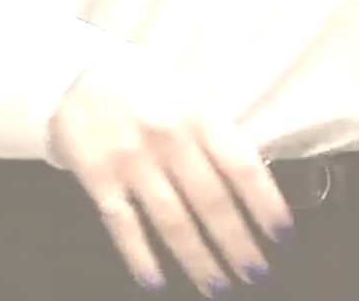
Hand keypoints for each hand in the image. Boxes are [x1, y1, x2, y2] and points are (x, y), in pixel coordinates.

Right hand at [49, 48, 293, 293]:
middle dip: (237, 244)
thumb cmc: (146, 90)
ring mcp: (133, 163)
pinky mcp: (99, 180)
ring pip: (173, 221)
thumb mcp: (191, 98)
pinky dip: (140, 256)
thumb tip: (254, 182)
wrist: (77, 78)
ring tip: (217, 285)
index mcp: (201, 117)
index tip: (282, 234)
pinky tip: (156, 281)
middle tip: (256, 273)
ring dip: (198, 259)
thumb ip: (218, 137)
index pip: (243, 167)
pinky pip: (124, 225)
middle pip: (212, 202)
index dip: (266, 204)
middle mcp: (170, 141)